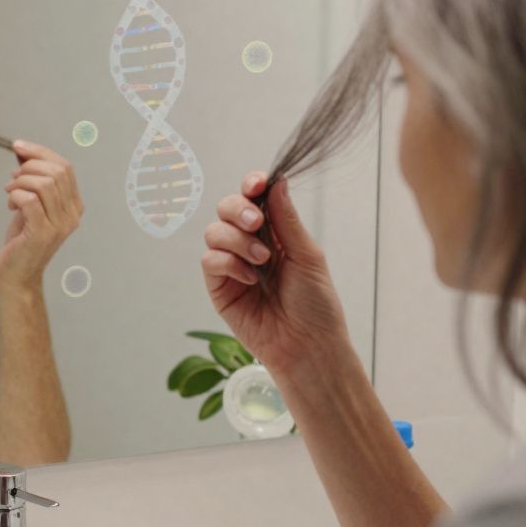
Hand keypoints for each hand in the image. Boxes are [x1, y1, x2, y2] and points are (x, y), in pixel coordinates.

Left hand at [0, 139, 83, 288]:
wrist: (17, 275)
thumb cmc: (22, 239)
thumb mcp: (31, 204)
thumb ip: (33, 180)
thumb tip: (22, 150)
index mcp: (74, 205)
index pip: (65, 167)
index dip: (40, 152)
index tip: (19, 146)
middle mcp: (72, 215)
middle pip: (57, 172)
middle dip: (29, 166)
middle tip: (13, 178)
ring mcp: (59, 225)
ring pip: (44, 184)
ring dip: (20, 182)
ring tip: (10, 192)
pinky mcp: (42, 233)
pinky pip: (30, 200)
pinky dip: (16, 195)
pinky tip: (10, 204)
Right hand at [201, 172, 352, 379]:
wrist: (307, 345)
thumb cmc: (316, 305)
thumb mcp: (308, 255)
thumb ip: (287, 219)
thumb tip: (276, 181)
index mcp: (276, 233)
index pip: (255, 198)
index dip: (251, 185)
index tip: (256, 183)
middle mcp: (251, 245)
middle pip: (227, 208)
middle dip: (238, 208)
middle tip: (256, 222)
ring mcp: (233, 266)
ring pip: (214, 231)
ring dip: (237, 239)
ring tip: (261, 259)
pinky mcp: (219, 287)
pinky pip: (210, 260)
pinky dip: (228, 263)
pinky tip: (250, 279)